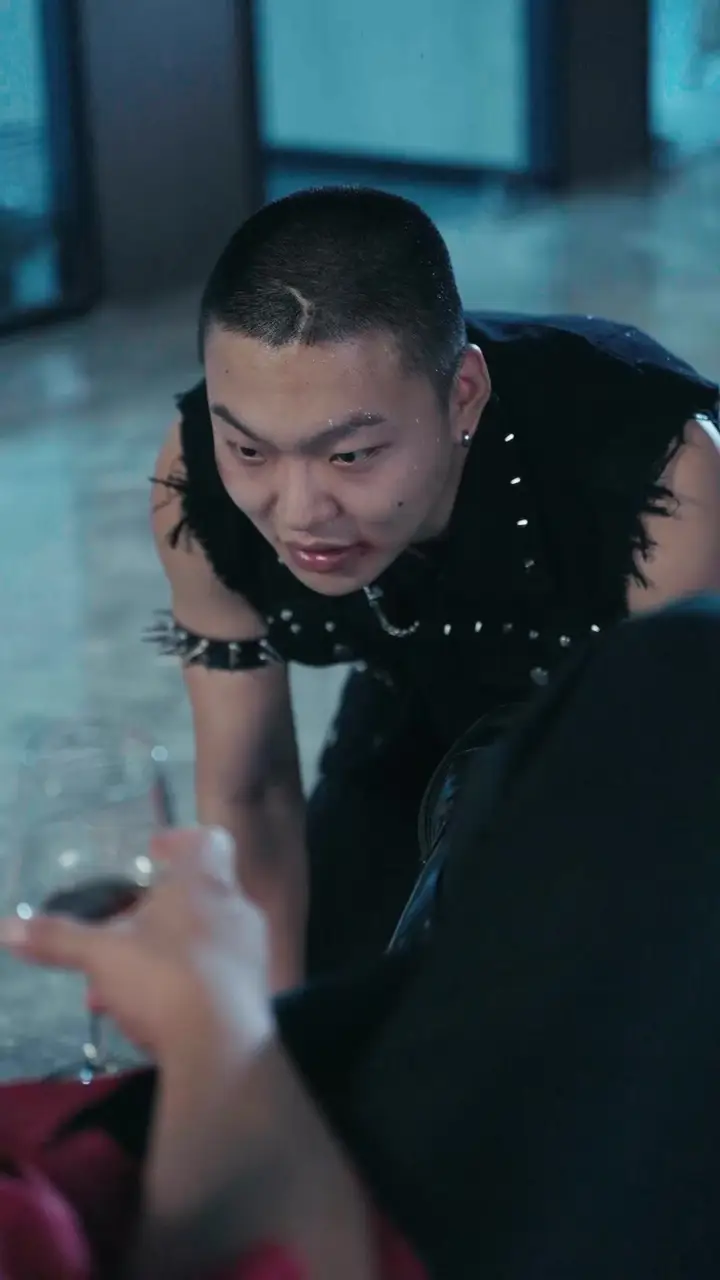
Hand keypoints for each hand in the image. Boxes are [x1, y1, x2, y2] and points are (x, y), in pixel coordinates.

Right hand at [0, 827, 273, 1066]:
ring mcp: (250, 951)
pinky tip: (148, 1018)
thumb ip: (57, 937)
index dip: (179, 841)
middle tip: (117, 933)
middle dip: (152, 916)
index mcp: (205, 881)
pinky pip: (213, 977)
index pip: (206, 840)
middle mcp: (235, 908)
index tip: (154, 851)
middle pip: (196, 896)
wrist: (223, 1048)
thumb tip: (5, 927)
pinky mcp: (254, 993)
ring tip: (116, 988)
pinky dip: (181, 986)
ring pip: (200, 941)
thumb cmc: (163, 977)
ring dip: (159, 956)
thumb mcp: (100, 954)